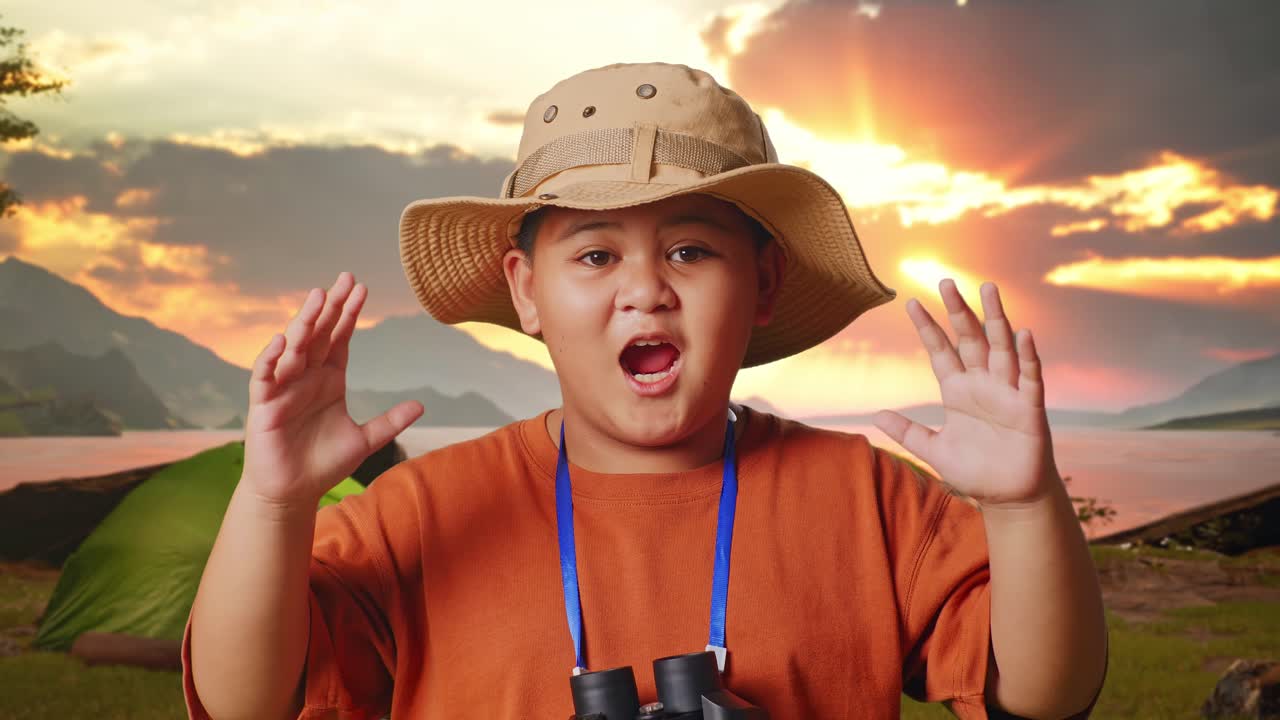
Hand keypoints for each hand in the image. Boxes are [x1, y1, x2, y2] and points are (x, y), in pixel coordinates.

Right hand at [242, 272, 423, 506]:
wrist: (293, 492)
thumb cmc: (323, 464)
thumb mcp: (364, 441)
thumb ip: (390, 422)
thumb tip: (421, 405)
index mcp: (329, 379)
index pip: (340, 338)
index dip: (349, 314)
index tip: (361, 288)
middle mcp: (306, 377)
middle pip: (318, 334)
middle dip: (330, 307)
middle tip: (343, 278)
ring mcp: (284, 388)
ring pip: (294, 348)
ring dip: (304, 323)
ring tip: (317, 298)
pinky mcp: (264, 404)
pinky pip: (266, 376)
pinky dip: (273, 358)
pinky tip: (283, 339)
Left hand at [871, 279, 1059, 507]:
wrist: (1008, 497)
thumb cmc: (975, 471)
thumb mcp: (933, 451)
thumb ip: (907, 432)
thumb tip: (876, 415)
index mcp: (957, 391)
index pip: (940, 351)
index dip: (927, 328)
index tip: (910, 303)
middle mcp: (982, 384)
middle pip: (969, 339)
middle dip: (957, 311)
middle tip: (945, 282)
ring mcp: (1006, 393)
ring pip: (1001, 347)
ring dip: (995, 319)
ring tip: (987, 288)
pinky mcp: (1029, 408)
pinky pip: (1029, 378)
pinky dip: (1027, 357)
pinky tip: (1024, 334)